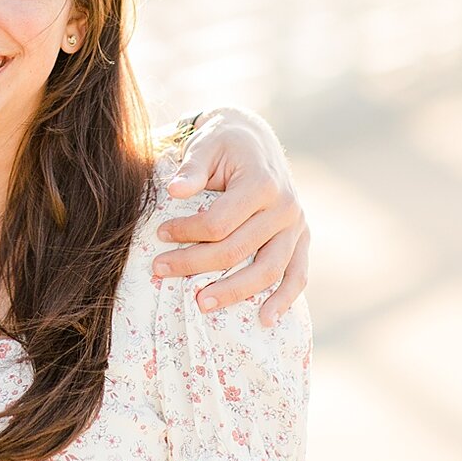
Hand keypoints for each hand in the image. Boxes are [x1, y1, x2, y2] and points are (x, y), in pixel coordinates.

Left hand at [154, 108, 309, 324]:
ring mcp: (297, 226)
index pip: (219, 222)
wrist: (255, 141)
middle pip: (238, 250)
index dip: (186, 232)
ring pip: (268, 270)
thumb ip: (192, 168)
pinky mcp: (302, 239)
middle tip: (160, 270)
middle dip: (195, 264)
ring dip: (234, 292)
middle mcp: (285, 208)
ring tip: (201, 305)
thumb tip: (174, 190)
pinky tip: (264, 319)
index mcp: (262, 184)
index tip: (159, 234)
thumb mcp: (206, 145)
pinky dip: (283, 299)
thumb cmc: (224, 144)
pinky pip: (297, 275)